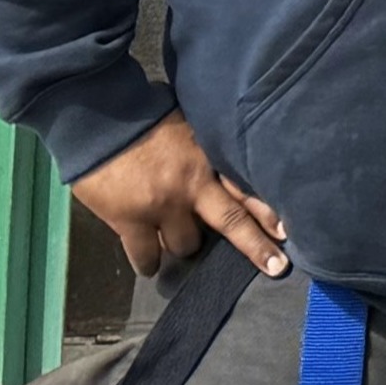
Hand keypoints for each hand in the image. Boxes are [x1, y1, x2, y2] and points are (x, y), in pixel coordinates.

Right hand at [73, 114, 286, 277]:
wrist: (96, 117)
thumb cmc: (143, 117)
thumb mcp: (189, 128)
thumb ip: (207, 153)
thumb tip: (223, 171)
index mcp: (208, 159)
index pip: (247, 189)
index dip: (269, 212)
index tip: (289, 233)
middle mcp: (191, 186)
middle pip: (232, 223)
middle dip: (256, 247)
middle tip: (276, 267)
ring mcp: (161, 206)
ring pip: (186, 245)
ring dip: (185, 245)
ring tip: (178, 242)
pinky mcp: (129, 221)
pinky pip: (146, 255)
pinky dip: (149, 262)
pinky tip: (151, 265)